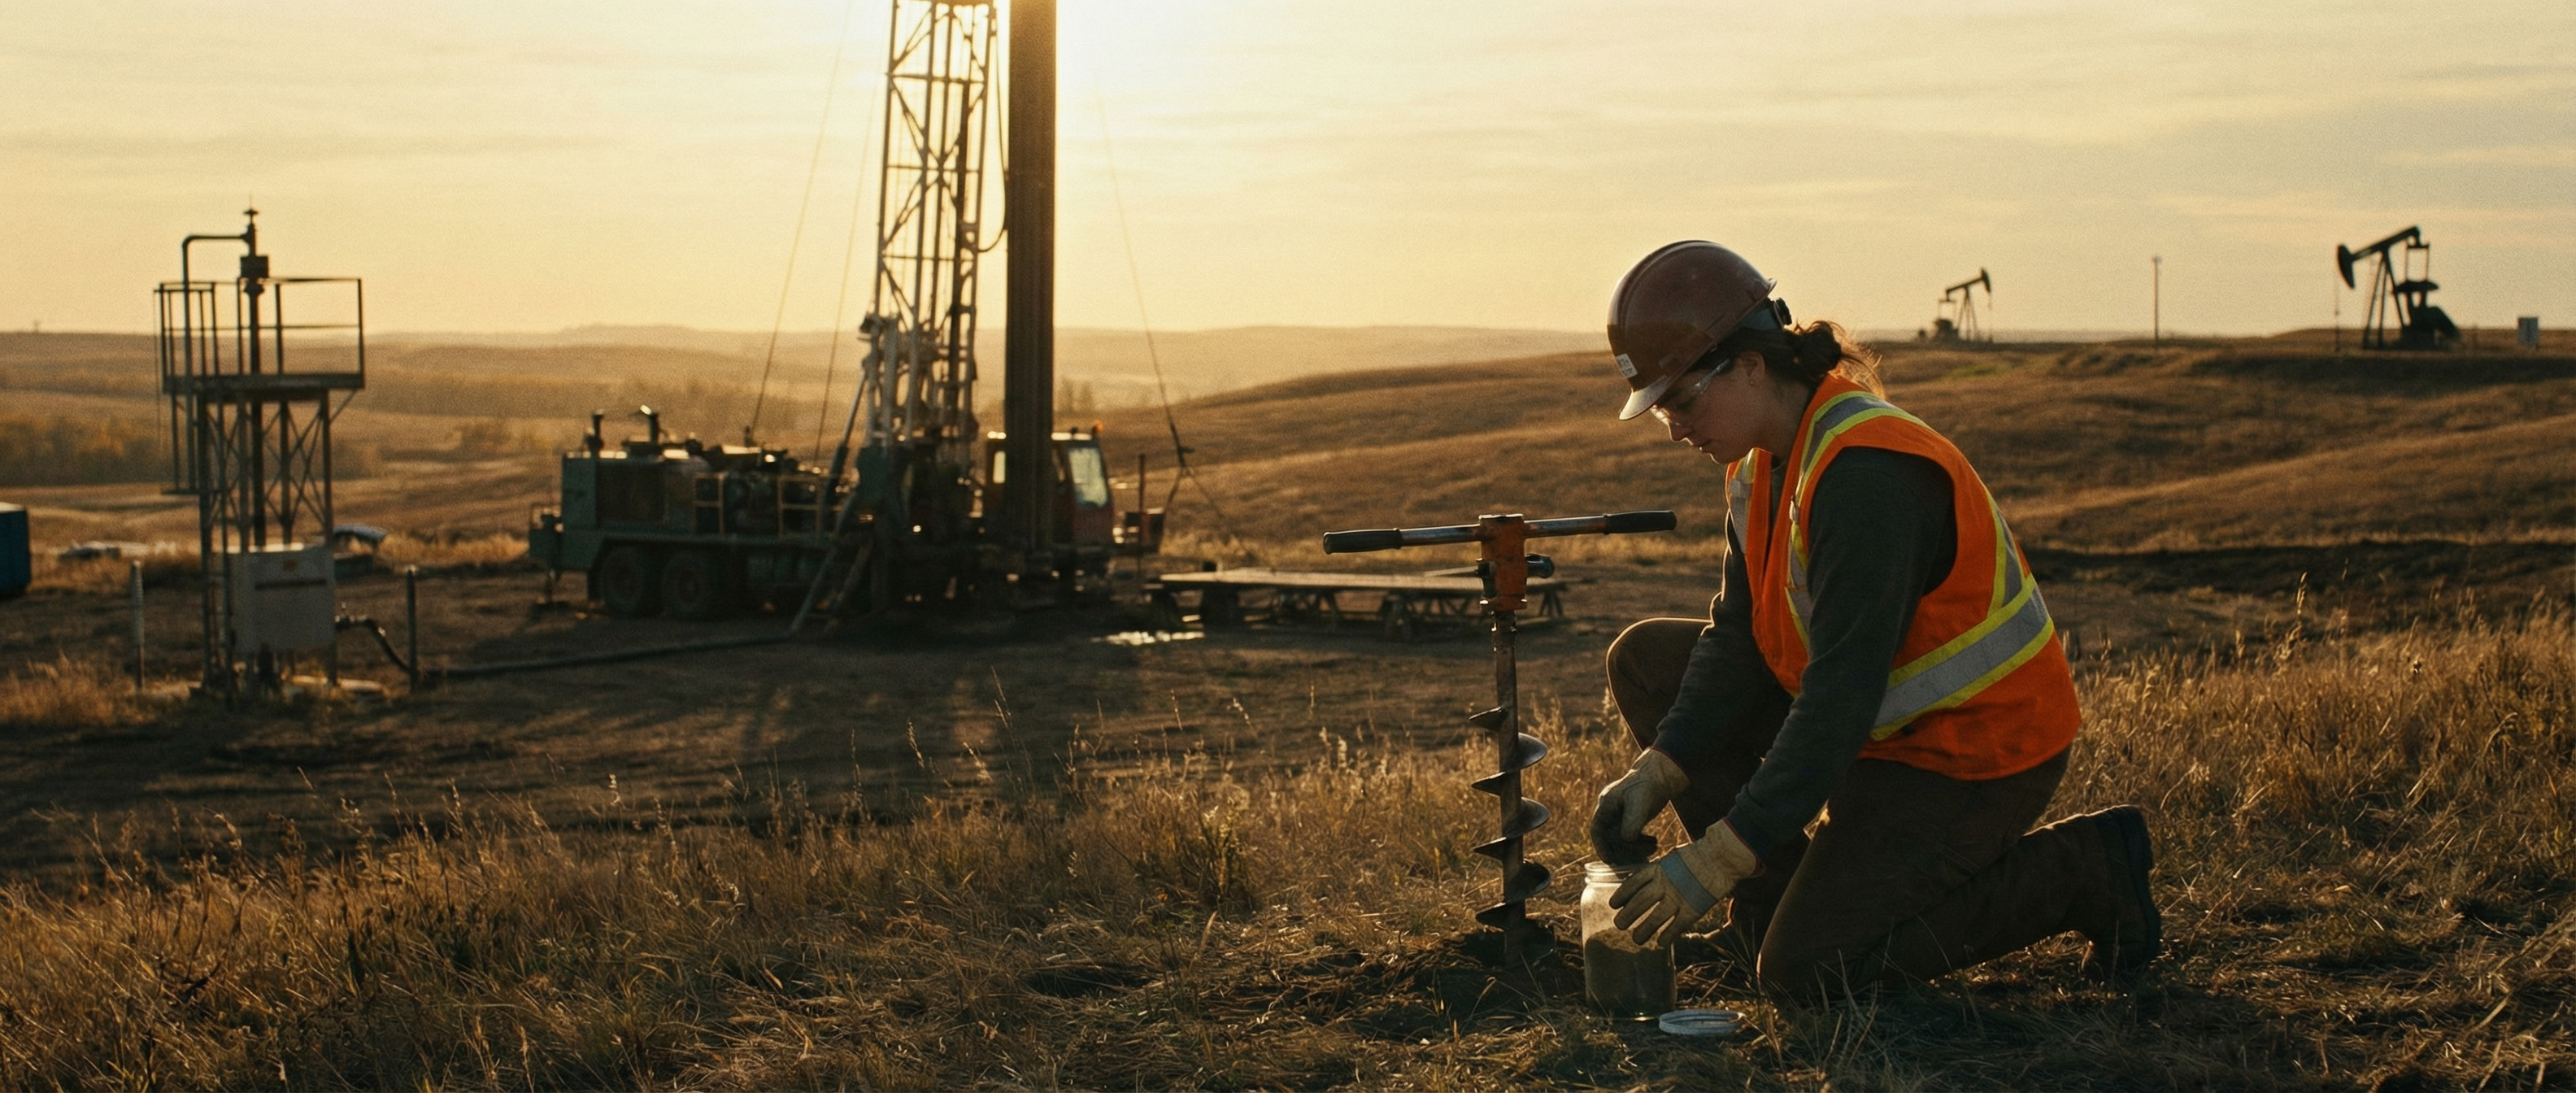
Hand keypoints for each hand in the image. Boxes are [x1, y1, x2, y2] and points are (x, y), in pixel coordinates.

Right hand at [1590, 748, 1689, 865]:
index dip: (1601, 847)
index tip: (1609, 860)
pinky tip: (1653, 843)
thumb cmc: (1648, 786)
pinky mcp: (1632, 817)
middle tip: (1638, 858)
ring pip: (1622, 838)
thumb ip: (1631, 823)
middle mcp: (1611, 810)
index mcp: (1606, 805)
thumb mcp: (1639, 804)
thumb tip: (1626, 841)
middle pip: (1610, 837)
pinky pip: (1632, 835)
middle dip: (1623, 849)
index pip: (1597, 830)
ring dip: (1635, 847)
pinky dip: (1641, 842)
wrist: (1661, 776)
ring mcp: (1621, 814)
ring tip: (1653, 849)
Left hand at [1611, 819, 1758, 947]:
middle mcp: (1665, 884)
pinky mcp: (1693, 909)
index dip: (1622, 895)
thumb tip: (1650, 879)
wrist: (1723, 855)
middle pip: (1639, 902)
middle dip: (1627, 915)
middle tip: (1618, 925)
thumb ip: (1662, 870)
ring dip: (1643, 930)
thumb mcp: (1674, 858)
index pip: (1633, 883)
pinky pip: (1676, 926)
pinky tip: (1661, 943)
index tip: (1613, 904)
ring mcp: (1678, 897)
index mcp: (1659, 868)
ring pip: (1655, 918)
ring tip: (1635, 939)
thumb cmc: (1701, 855)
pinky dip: (1667, 936)